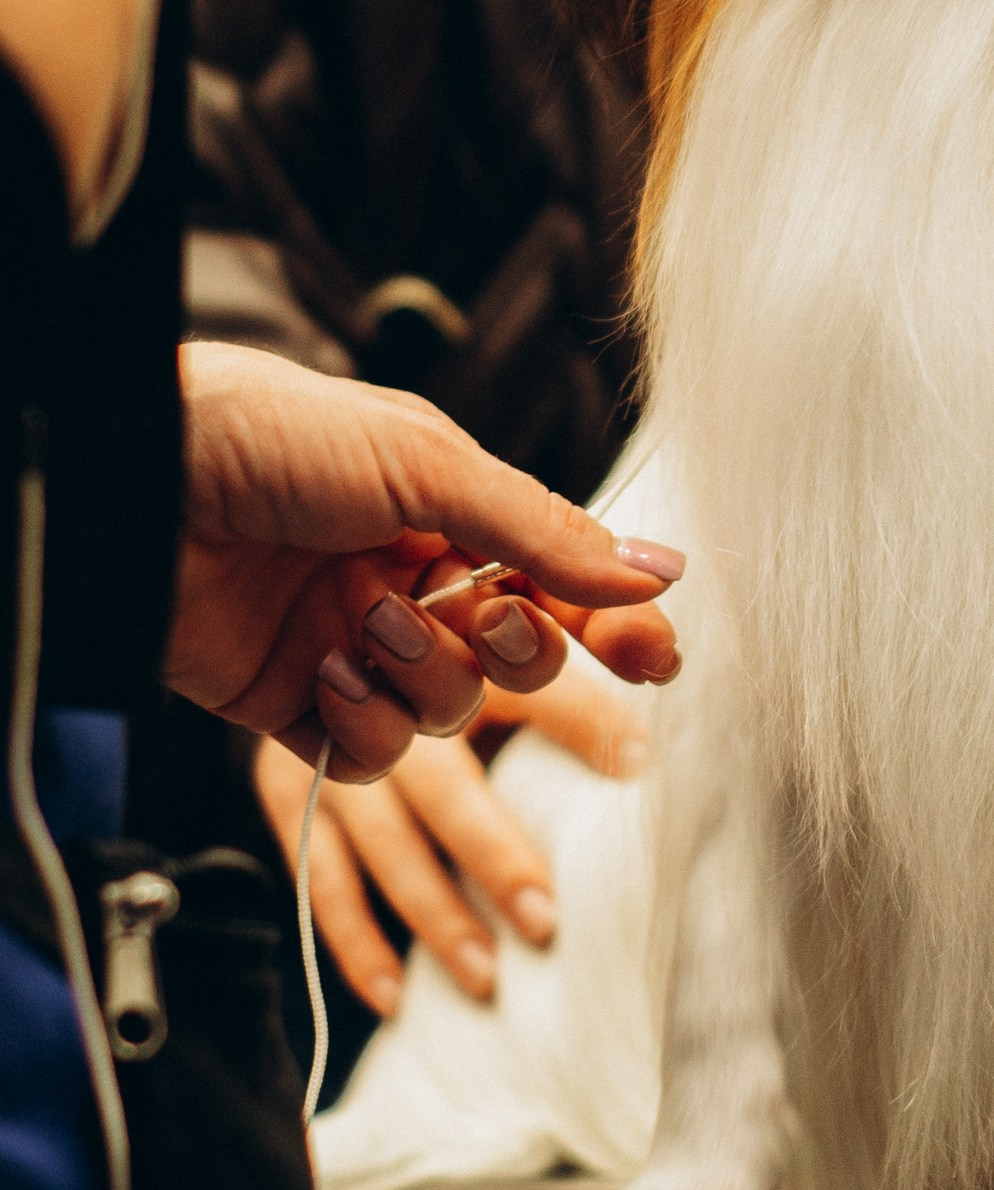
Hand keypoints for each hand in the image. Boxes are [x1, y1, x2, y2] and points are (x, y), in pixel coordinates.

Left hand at [169, 343, 683, 783]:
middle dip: (516, 646)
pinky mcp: (296, 706)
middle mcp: (409, 579)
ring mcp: (355, 645)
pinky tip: (324, 672)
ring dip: (424, 674)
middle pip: (516, 654)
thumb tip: (654, 569)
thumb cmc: (273, 436)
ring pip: (447, 710)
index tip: (656, 655)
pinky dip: (361, 722)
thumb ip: (542, 527)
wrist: (140, 484)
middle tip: (486, 615)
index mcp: (449, 511)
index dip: (611, 618)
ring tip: (368, 624)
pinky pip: (370, 753)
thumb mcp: (424, 462)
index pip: (558, 577)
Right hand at [253, 661, 648, 1013]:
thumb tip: (666, 657)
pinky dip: (355, 941)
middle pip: (441, 780)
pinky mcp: (284, 790)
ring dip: (435, 913)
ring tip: (487, 973)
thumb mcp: (514, 613)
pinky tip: (396, 996)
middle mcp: (384, 691)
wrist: (330, 625)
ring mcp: (328, 746)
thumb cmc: (453, 628)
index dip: (578, 716)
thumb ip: (595, 628)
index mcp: (451, 636)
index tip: (638, 764)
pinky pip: (319, 877)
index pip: (519, 681)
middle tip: (545, 920)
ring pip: (383, 841)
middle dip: (494, 853)